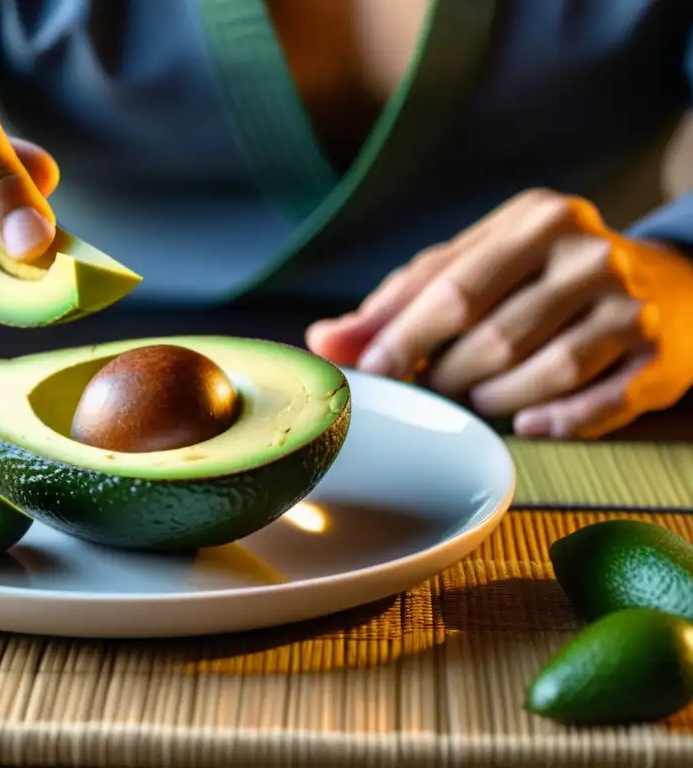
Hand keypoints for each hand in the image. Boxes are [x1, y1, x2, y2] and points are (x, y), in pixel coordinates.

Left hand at [306, 189, 692, 438]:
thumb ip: (401, 301)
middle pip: (490, 336)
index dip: (400, 337)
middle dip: (445, 376)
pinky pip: (595, 406)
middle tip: (429, 390)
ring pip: (540, 374)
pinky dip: (553, 422)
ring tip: (478, 399)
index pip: (451, 286)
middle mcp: (588, 254)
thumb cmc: (541, 277)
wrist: (668, 284)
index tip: (366, 373)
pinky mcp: (656, 356)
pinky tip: (528, 424)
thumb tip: (324, 341)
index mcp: (535, 219)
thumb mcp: (474, 268)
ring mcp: (629, 305)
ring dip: (493, 402)